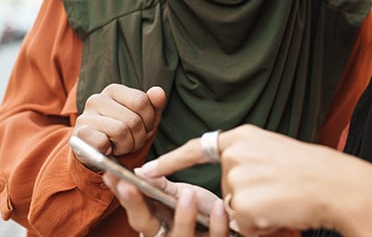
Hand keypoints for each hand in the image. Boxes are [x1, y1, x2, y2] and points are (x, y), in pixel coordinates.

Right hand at [72, 84, 165, 164]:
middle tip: (131, 141)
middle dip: (138, 137)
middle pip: (133, 119)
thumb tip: (158, 92)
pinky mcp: (78, 134)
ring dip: (126, 145)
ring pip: (120, 131)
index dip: (149, 120)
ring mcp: (85, 116)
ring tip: (120, 145)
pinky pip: (103, 143)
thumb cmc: (125, 132)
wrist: (97, 153)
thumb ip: (153, 104)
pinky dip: (109, 151)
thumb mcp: (143, 118)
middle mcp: (97, 99)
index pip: (141, 101)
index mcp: (114, 90)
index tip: (143, 127)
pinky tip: (107, 149)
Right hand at [103, 173, 230, 236]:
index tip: (112, 175)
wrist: (232, 226)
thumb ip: (161, 187)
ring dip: (183, 217)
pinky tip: (219, 207)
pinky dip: (217, 225)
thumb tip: (140, 171)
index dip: (124, 196)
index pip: (135, 211)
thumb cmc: (201, 211)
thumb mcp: (179, 195)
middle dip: (137, 206)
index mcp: (156, 224)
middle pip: (147, 227)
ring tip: (188, 193)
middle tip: (133, 183)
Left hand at [137, 125, 371, 236]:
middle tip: (279, 191)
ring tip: (283, 200)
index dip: (171, 161)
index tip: (145, 170)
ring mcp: (237, 177)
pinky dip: (262, 225)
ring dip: (257, 214)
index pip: (197, 147)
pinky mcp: (242, 202)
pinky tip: (281, 211)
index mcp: (243, 137)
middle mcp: (235, 153)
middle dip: (246, 200)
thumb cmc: (310, 170)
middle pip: (225, 188)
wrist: (336, 184)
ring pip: (234, 209)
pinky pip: (244, 224)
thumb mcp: (272, 152)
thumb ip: (246, 160)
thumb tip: (230, 190)